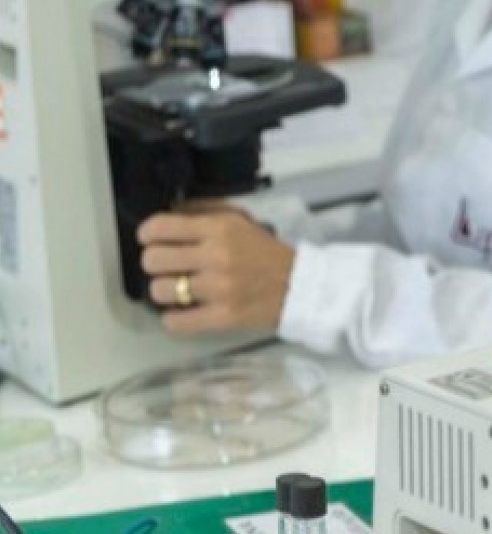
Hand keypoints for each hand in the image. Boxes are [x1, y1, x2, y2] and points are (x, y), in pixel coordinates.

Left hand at [136, 204, 294, 335]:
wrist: (301, 286)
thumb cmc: (266, 253)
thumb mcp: (240, 221)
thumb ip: (203, 212)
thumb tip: (169, 213)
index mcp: (219, 229)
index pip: (159, 227)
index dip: (148, 234)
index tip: (152, 240)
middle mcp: (217, 256)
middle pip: (152, 260)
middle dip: (157, 264)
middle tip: (170, 267)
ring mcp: (219, 289)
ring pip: (159, 291)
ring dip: (166, 291)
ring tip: (181, 290)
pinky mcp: (223, 317)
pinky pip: (175, 321)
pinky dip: (175, 318)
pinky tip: (186, 311)